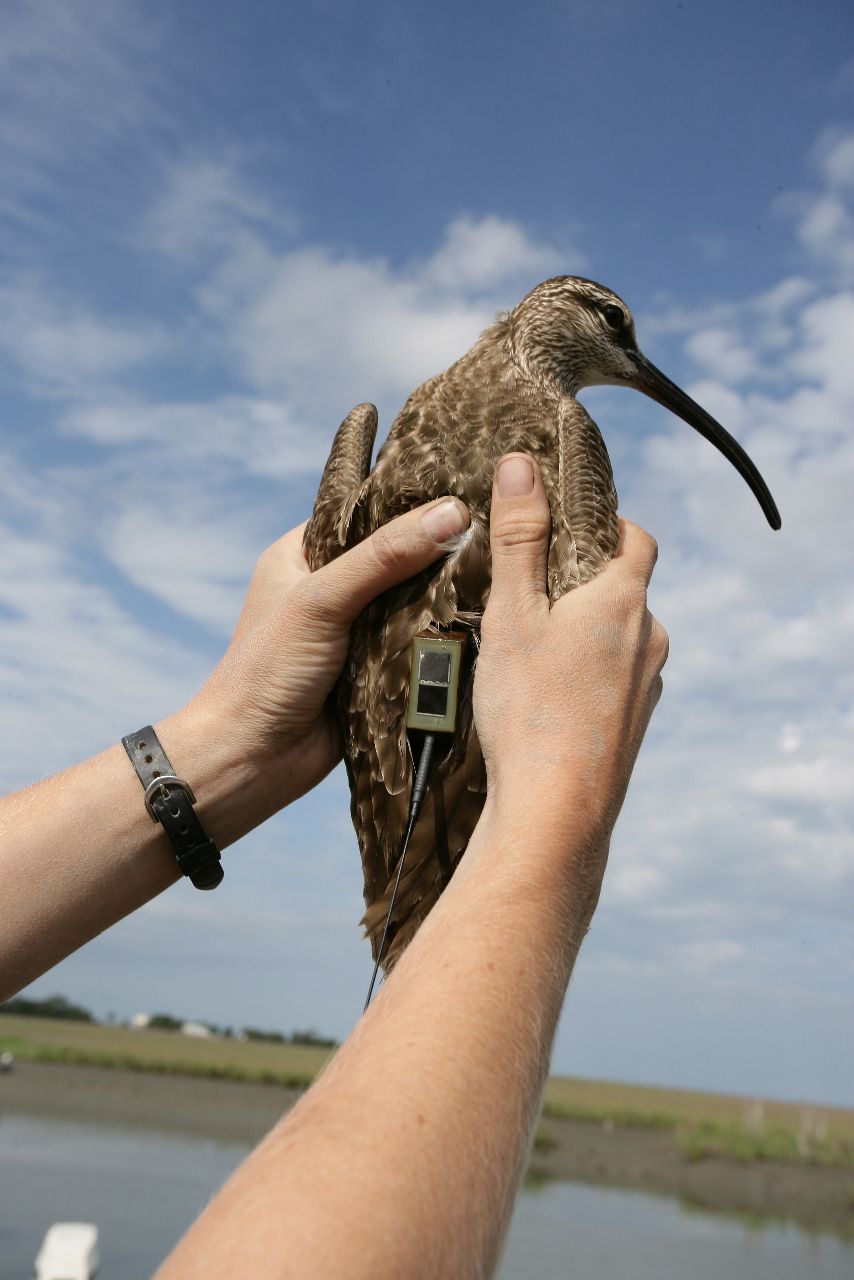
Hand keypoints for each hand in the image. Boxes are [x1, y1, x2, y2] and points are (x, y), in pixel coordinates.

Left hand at [190, 497, 469, 806]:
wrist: (253, 760)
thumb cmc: (267, 672)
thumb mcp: (322, 601)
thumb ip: (384, 557)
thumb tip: (451, 515)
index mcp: (303, 554)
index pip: (366, 511)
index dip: (412, 502)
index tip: (467, 488)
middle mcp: (330, 587)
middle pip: (397, 556)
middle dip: (437, 552)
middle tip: (495, 533)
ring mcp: (355, 629)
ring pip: (413, 600)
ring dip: (443, 597)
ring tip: (499, 573)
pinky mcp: (376, 668)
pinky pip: (417, 643)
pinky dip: (440, 638)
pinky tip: (481, 621)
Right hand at [474, 453, 666, 906]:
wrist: (557, 812)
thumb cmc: (530, 708)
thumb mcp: (513, 612)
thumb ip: (518, 537)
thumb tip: (522, 463)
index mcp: (625, 600)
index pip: (635, 537)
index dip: (606, 523)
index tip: (568, 525)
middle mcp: (650, 639)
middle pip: (625, 589)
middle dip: (584, 581)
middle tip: (531, 588)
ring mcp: (647, 688)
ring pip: (620, 638)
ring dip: (585, 632)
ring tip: (530, 647)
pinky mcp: (634, 727)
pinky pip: (615, 681)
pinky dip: (587, 675)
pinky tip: (545, 696)